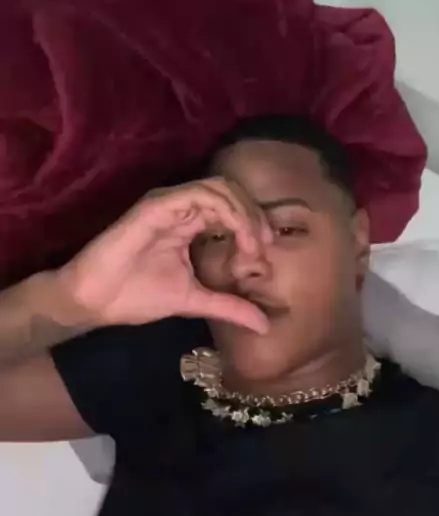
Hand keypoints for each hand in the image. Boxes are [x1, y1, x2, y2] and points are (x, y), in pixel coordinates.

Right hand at [57, 179, 271, 333]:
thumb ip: (228, 306)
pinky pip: (200, 195)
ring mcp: (170, 203)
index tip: (264, 256)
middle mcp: (182, 207)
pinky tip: (236, 236)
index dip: (253, 225)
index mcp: (190, 222)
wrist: (96, 301)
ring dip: (243, 213)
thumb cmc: (136, 295)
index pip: (231, 208)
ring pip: (219, 189)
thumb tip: (265, 326)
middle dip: (254, 215)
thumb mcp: (194, 300)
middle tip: (265, 245)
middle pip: (230, 192)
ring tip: (253, 243)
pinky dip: (226, 211)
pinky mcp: (157, 205)